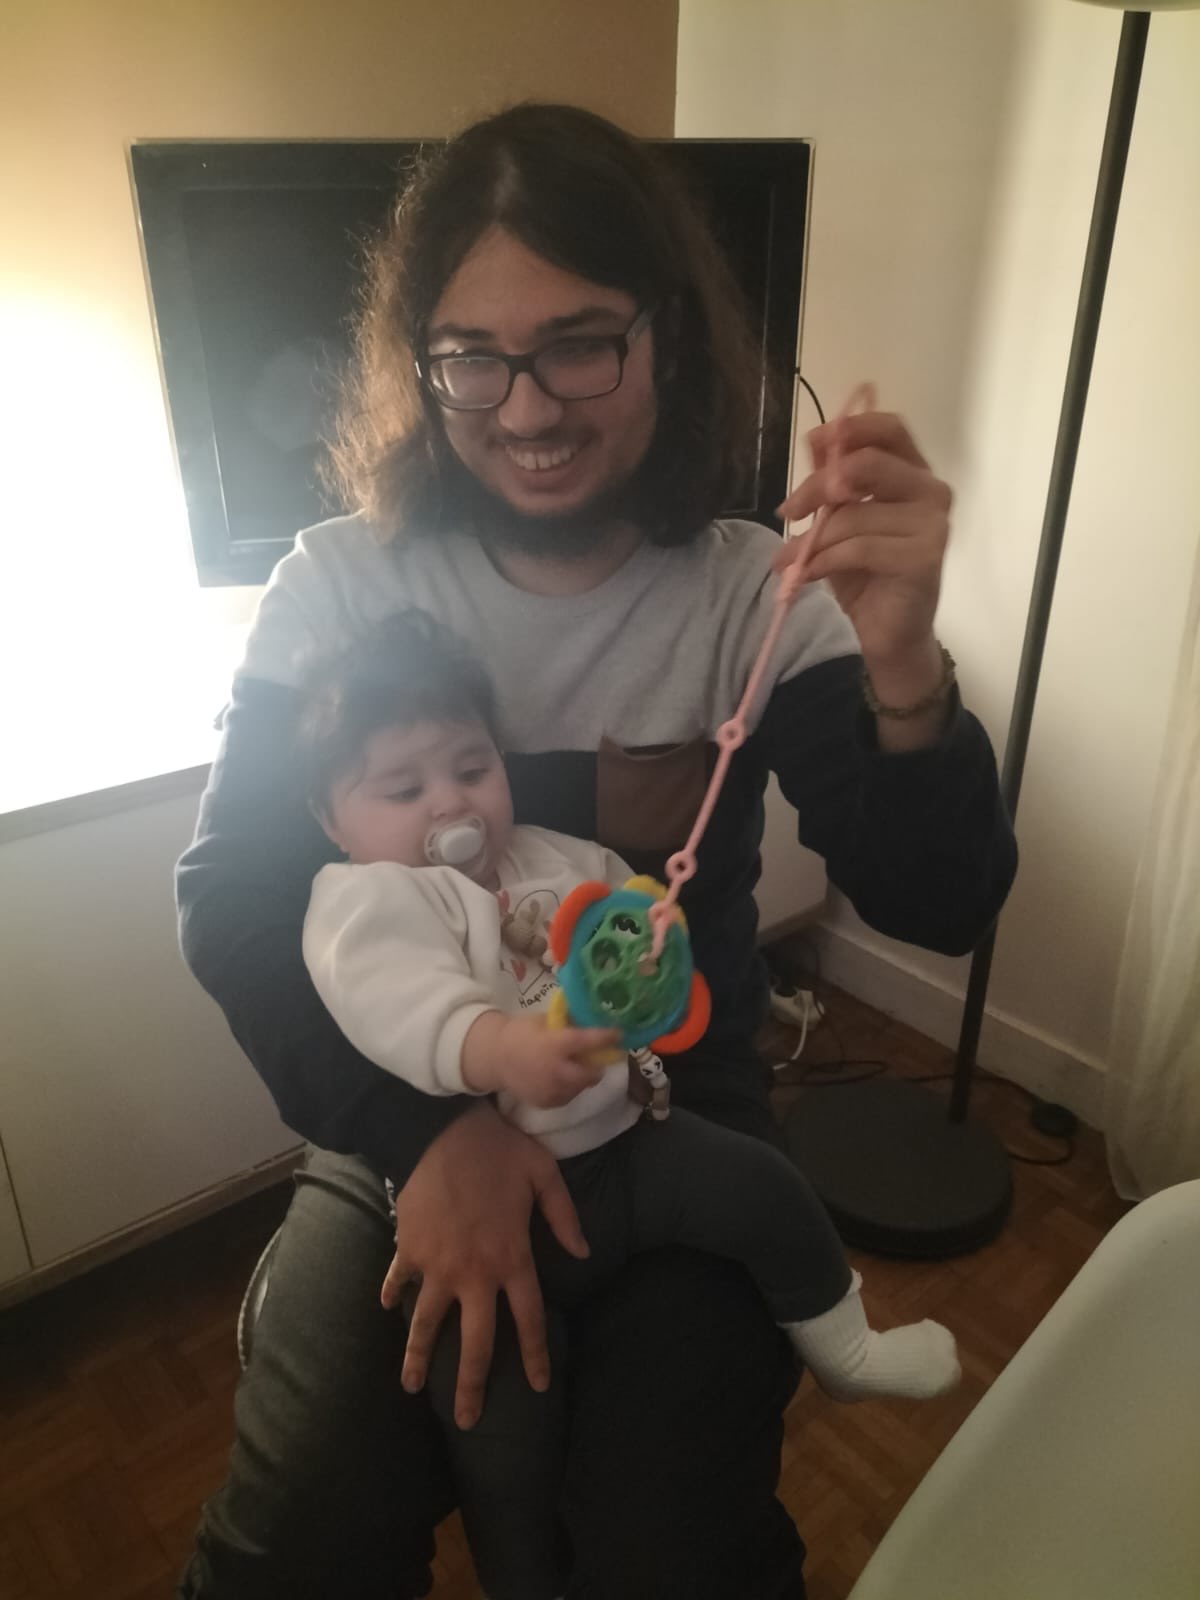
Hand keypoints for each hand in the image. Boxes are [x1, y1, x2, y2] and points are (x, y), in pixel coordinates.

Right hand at [380, 1102, 589, 1428]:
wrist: (440, 1129)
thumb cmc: (499, 1149)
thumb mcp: (544, 1175)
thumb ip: (564, 1217)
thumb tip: (584, 1254)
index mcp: (511, 1259)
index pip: (527, 1320)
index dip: (533, 1356)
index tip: (535, 1387)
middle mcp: (474, 1274)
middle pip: (474, 1343)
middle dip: (471, 1386)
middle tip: (468, 1421)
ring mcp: (437, 1266)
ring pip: (427, 1326)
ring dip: (419, 1358)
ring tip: (413, 1387)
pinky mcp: (409, 1251)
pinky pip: (400, 1282)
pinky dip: (393, 1295)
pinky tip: (389, 1310)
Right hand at [462, 1011, 619, 1106]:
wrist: (494, 1058)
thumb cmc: (519, 1034)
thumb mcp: (544, 1021)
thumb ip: (567, 1024)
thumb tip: (591, 1020)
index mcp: (555, 1045)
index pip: (588, 1041)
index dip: (606, 1037)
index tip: (618, 1034)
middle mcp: (556, 1071)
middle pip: (591, 1075)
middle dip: (597, 1068)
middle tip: (596, 1060)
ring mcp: (551, 1090)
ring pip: (580, 1087)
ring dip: (582, 1078)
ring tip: (573, 1068)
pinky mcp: (546, 1102)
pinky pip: (567, 1096)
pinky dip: (568, 1088)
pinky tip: (559, 1078)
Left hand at [775, 410, 950, 675]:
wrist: (885, 634)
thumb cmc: (864, 576)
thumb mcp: (839, 523)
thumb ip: (833, 484)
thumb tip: (815, 442)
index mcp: (912, 474)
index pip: (890, 429)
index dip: (851, 428)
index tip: (813, 442)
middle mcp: (930, 491)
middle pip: (866, 464)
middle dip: (818, 486)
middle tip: (788, 511)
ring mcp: (932, 523)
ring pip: (855, 514)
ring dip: (812, 539)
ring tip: (789, 560)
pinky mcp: (925, 556)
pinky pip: (860, 548)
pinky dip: (824, 561)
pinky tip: (806, 574)